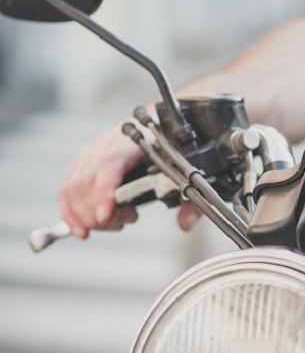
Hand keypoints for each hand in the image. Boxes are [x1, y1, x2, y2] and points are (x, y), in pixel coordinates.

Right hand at [57, 122, 203, 237]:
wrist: (161, 122)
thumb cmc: (171, 146)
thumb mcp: (186, 169)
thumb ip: (189, 197)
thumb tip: (185, 223)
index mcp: (134, 142)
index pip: (111, 163)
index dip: (104, 190)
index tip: (106, 215)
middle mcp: (107, 144)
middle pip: (87, 181)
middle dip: (101, 213)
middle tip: (126, 220)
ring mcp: (92, 153)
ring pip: (73, 188)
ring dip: (88, 216)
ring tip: (115, 222)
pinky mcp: (83, 164)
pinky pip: (66, 190)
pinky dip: (70, 214)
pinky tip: (83, 229)